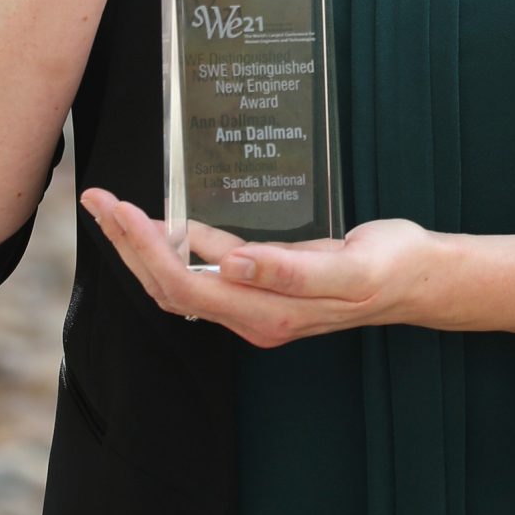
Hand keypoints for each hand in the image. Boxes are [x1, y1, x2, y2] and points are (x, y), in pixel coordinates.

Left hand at [80, 193, 446, 346]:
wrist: (417, 280)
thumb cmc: (387, 268)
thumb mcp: (347, 266)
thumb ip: (291, 270)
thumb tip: (232, 265)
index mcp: (265, 313)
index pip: (183, 283)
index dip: (144, 248)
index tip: (118, 207)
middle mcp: (251, 315)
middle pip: (169, 284)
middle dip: (127, 243)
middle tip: (97, 199)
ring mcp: (255, 304)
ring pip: (180, 279)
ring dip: (142, 245)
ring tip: (114, 208)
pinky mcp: (264, 286)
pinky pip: (207, 270)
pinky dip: (176, 244)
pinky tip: (167, 220)